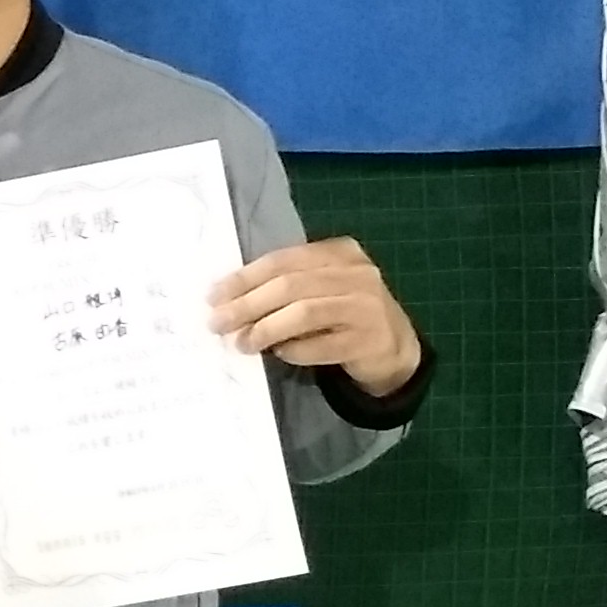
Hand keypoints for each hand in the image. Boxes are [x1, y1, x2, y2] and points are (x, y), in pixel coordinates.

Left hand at [210, 239, 421, 395]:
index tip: (213, 297)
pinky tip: (279, 354)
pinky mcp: (369, 340)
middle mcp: (357, 273)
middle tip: (218, 323)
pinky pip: (322, 345)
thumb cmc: (344, 313)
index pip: (282, 260)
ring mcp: (366, 306)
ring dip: (266, 329)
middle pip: (290, 285)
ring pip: (304, 313)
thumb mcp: (321, 287)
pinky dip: (295, 350)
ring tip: (242, 343)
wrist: (393, 346)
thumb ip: (286, 286)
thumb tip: (229, 302)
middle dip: (247, 305)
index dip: (244, 278)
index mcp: (339, 251)